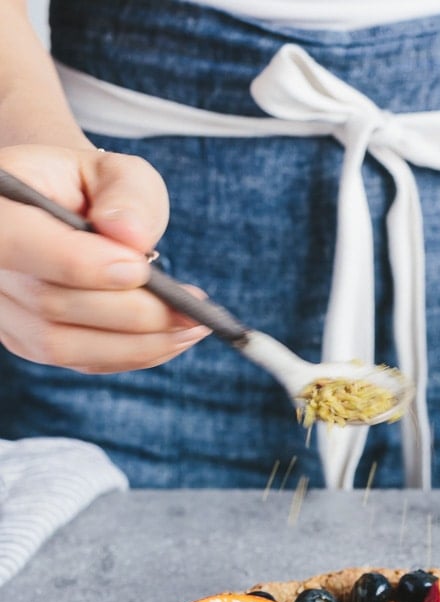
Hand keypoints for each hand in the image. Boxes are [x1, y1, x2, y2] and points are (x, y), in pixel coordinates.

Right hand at [0, 144, 208, 372]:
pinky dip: (131, 354)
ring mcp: (1, 308)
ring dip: (137, 343)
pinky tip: (170, 338)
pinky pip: (78, 361)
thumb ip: (128, 193)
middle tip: (191, 309)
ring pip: (63, 345)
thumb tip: (130, 237)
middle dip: (130, 311)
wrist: (71, 214)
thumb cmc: (94, 190)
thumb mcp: (117, 172)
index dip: (78, 263)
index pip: (14, 240)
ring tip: (191, 327)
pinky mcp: (28, 341)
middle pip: (48, 302)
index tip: (140, 269)